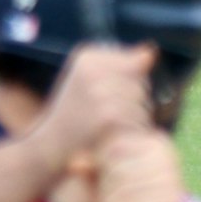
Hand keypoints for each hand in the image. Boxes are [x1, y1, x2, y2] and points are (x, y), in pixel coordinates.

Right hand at [26, 45, 157, 174]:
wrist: (49, 148)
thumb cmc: (75, 113)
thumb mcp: (91, 79)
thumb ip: (125, 64)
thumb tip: (151, 53)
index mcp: (89, 57)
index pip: (138, 62)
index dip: (127, 84)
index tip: (99, 95)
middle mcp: (94, 70)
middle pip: (142, 83)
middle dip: (132, 101)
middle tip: (102, 114)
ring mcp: (102, 93)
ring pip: (144, 102)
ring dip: (134, 118)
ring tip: (106, 125)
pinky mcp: (110, 117)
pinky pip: (141, 120)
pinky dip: (133, 132)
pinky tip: (111, 136)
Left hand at [96, 128, 185, 201]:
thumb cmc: (132, 199)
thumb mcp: (109, 178)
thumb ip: (92, 166)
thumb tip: (74, 164)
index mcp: (157, 142)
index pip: (113, 144)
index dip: (98, 161)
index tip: (103, 177)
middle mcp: (168, 157)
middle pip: (113, 167)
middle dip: (103, 186)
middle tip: (111, 198)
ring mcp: (172, 180)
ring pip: (117, 189)